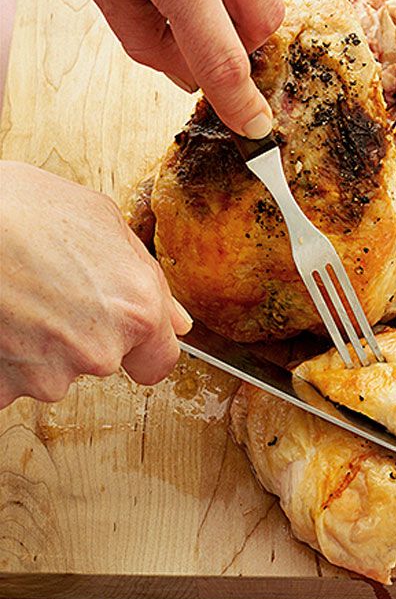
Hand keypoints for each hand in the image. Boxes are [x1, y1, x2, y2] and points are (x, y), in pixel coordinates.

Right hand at [0, 162, 191, 408]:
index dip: (142, 347)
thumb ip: (148, 278)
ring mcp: (48, 376)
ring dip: (39, 345)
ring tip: (18, 297)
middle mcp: (100, 351)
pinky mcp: (3, 389)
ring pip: (54, 371)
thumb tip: (176, 320)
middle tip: (50, 288)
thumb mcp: (102, 221)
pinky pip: (12, 380)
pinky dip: (5, 357)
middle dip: (82, 333)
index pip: (158, 362)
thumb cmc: (19, 209)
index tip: (128, 338)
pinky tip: (1, 316)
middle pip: (102, 360)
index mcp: (136, 311)